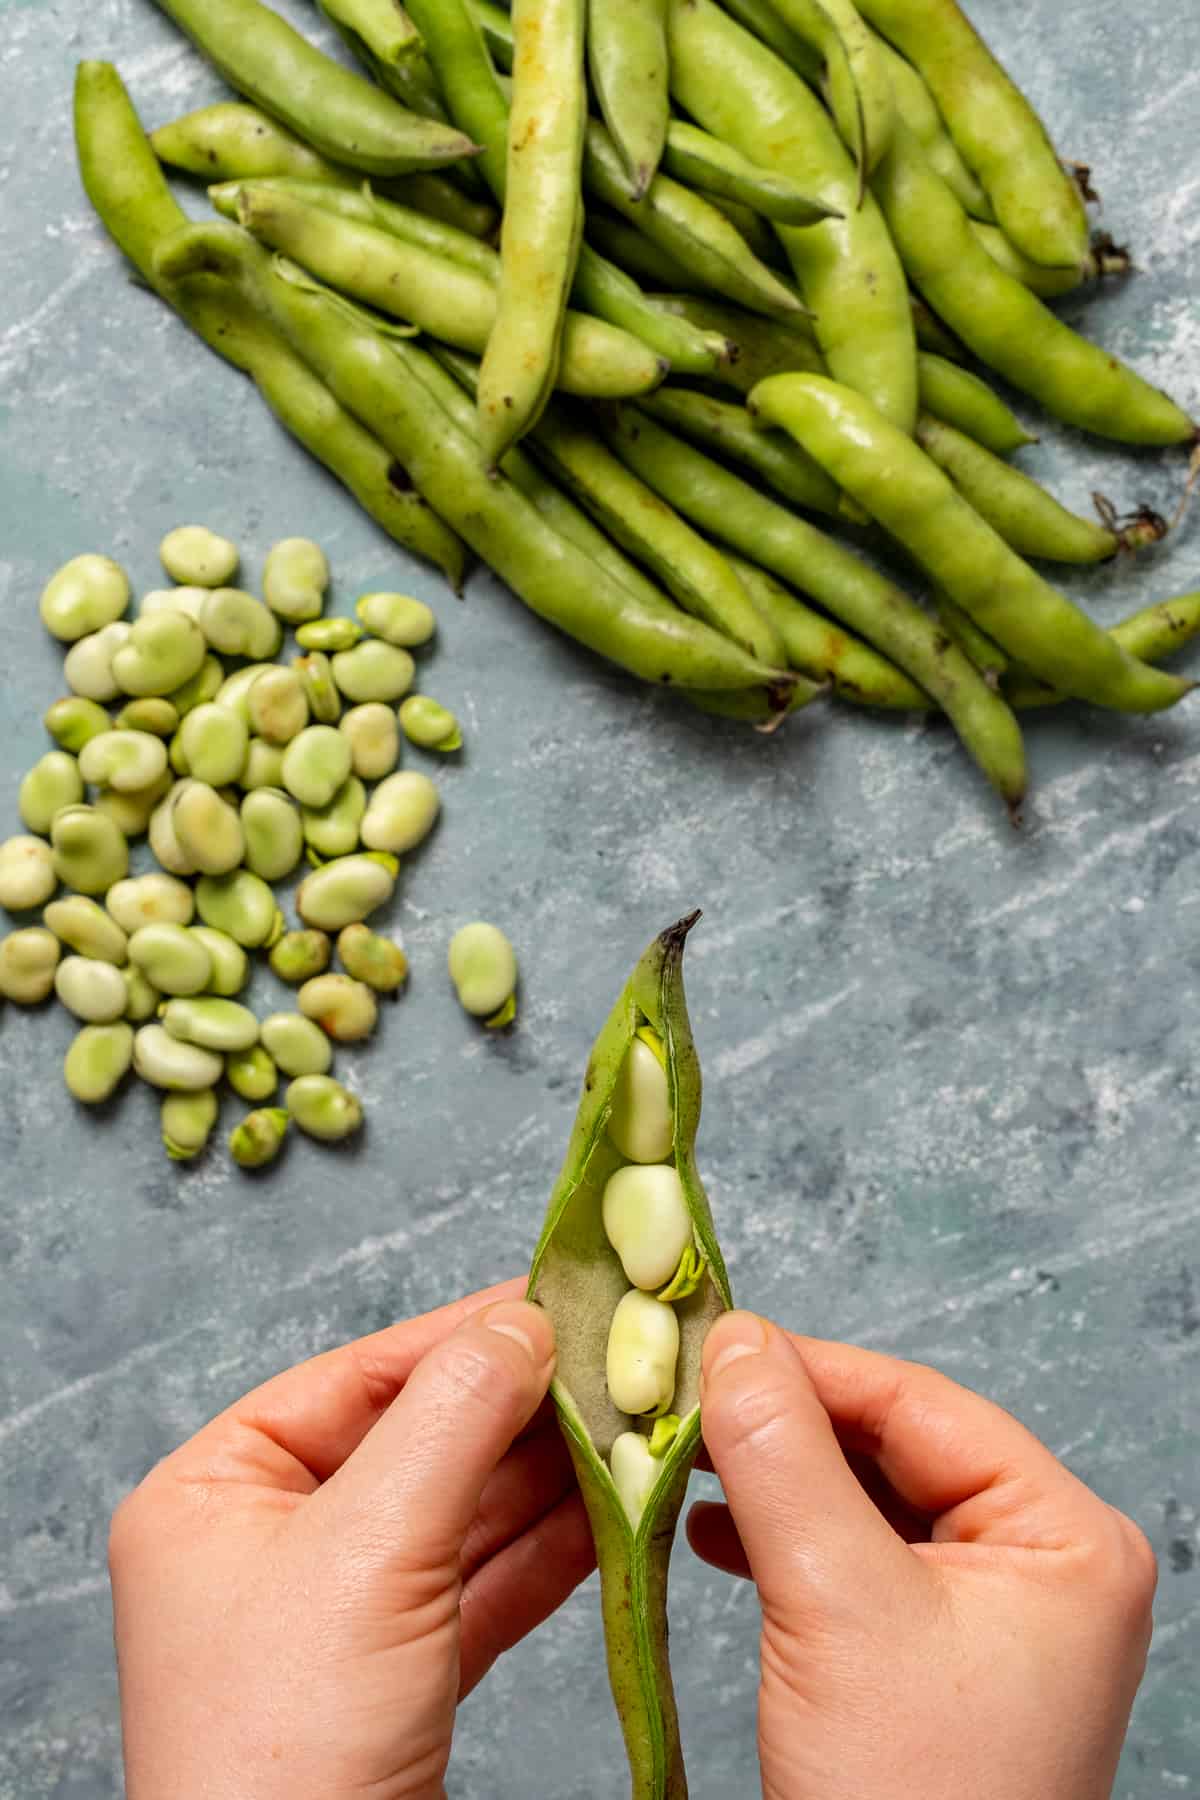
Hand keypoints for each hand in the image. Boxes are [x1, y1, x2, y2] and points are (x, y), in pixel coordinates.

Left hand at [110, 1279, 593, 1799]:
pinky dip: (548, 1551)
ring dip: (550, 1477)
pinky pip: (479, 1586)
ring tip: (637, 1428)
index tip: (563, 1298)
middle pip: (418, 1438)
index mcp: (216, 1491)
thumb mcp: (371, 1552)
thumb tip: (524, 1323)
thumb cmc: (285, 1746)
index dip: (465, 1332)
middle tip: (620, 1365)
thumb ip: (452, 1420)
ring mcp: (331, 1613)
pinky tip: (614, 1512)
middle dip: (522, 1409)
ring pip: (460, 1513)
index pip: (359, 1374)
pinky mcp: (393, 1675)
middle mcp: (266, 1541)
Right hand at [691, 1313, 1155, 1799]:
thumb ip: (782, 1458)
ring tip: (685, 1457)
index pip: (920, 1404)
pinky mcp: (934, 1656)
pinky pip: (854, 1558)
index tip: (709, 1340)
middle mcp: (1042, 1564)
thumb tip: (734, 1342)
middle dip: (783, 1425)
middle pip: (891, 1446)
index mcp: (1065, 1538)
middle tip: (684, 1395)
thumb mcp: (836, 1606)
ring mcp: (991, 1614)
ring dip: (772, 1478)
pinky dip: (781, 1537)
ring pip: (864, 1499)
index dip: (807, 1365)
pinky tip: (714, 1528)